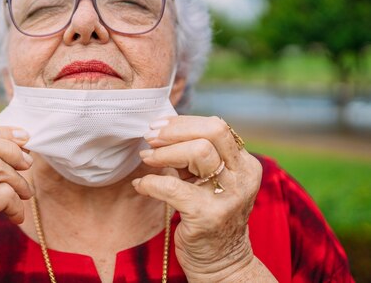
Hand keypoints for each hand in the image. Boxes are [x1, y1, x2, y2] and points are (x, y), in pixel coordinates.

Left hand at [132, 116, 263, 280]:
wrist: (221, 263)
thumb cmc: (209, 214)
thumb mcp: (212, 181)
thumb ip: (197, 156)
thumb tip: (162, 130)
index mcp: (244, 164)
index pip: (217, 126)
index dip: (184, 123)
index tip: (158, 127)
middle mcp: (242, 177)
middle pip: (212, 132)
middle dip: (174, 131)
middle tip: (150, 138)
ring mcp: (227, 196)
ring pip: (197, 152)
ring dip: (163, 153)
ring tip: (146, 159)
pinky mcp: (207, 215)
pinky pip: (172, 186)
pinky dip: (151, 182)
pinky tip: (141, 185)